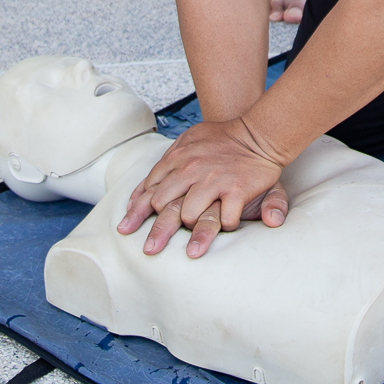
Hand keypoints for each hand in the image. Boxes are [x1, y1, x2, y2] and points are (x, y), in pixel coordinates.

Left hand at [118, 118, 288, 257]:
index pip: (150, 187)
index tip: (125, 229)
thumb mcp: (188, 142)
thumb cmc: (221, 140)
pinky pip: (225, 219)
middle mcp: (192, 169)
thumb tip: (141, 193)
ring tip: (191, 248)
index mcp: (179, 158)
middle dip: (156, 230)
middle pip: (163, 205)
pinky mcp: (237, 189)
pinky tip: (227, 228)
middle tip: (150, 249)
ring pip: (189, 215)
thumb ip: (165, 165)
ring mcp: (214, 180)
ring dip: (191, 230)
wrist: (258, 134)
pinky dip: (226, 226)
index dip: (136, 210)